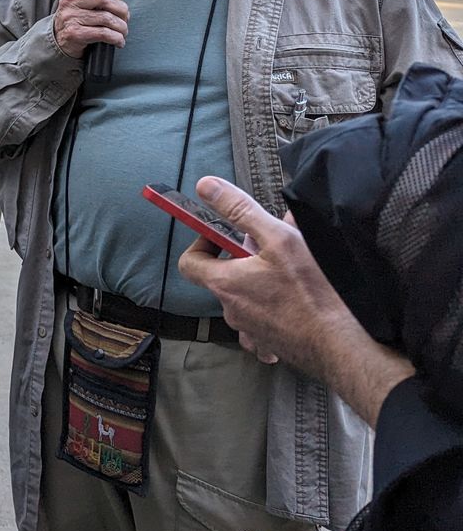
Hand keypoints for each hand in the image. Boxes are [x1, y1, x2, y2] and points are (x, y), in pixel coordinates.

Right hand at [52, 0, 129, 59]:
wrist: (60, 41)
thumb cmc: (79, 19)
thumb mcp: (85, 1)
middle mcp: (69, 2)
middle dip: (121, 8)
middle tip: (125, 17)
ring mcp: (70, 18)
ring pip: (106, 18)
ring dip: (121, 26)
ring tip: (123, 30)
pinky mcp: (75, 34)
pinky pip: (103, 33)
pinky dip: (116, 38)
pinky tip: (119, 41)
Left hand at [178, 176, 413, 423]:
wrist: (341, 345)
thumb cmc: (310, 291)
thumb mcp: (278, 239)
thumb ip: (240, 211)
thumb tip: (205, 185)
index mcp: (225, 284)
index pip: (190, 263)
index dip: (202, 244)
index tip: (224, 234)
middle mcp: (231, 311)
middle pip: (223, 278)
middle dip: (241, 260)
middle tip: (271, 250)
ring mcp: (250, 331)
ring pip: (245, 300)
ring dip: (260, 285)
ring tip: (290, 274)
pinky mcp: (271, 344)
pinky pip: (263, 324)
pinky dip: (273, 310)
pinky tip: (295, 303)